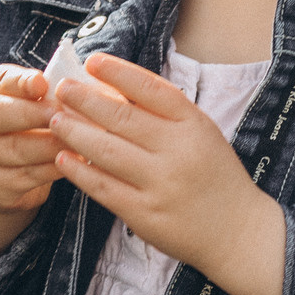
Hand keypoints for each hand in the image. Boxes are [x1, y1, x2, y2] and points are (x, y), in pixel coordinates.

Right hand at [0, 63, 59, 266]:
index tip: (42, 83)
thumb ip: (45, 93)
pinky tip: (72, 163)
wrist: (2, 174)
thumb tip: (76, 87)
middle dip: (32, 114)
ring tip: (78, 141)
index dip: (20, 82)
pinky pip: (25, 177)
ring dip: (49, 145)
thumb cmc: (25, 127)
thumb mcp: (28, 104)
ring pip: (13, 150)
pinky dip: (52, 169)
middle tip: (61, 115)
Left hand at [48, 54, 286, 294]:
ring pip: (106, 151)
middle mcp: (178, 152)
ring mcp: (160, 184)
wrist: (238, 232)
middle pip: (122, 119)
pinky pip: (103, 187)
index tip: (92, 61)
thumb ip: (163, 114)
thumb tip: (110, 89)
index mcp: (194, 125)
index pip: (152, 90)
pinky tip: (63, 158)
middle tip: (61, 89)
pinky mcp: (144, 213)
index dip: (119, 73)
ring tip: (55, 119)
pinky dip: (79, 171)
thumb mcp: (200, 134)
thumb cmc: (213, 175)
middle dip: (84, 100)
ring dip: (74, 132)